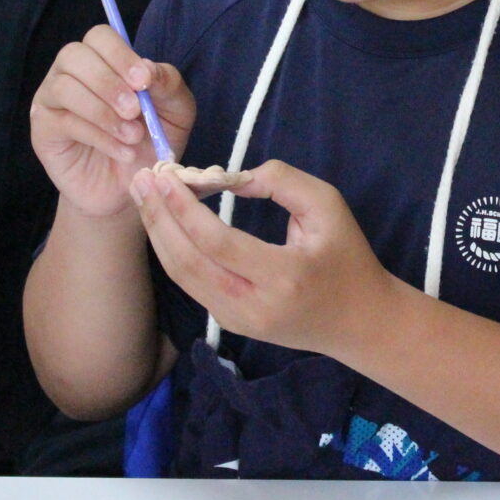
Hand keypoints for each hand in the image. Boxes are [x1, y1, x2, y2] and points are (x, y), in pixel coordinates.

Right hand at [30, 25, 193, 217]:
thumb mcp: (176, 113)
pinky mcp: (44, 130)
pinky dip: (98, 136)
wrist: (132, 188)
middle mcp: (72, 73)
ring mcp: (52, 100)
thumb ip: (168, 84)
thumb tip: (146, 67)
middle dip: (108, 81)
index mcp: (104, 61)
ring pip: (64, 87)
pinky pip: (64, 121)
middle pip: (73, 54)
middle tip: (134, 110)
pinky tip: (122, 151)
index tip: (143, 81)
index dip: (120, 54)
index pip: (100, 36)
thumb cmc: (151, 143)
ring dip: (103, 112)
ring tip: (133, 137)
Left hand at [130, 158, 402, 355]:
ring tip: (143, 197)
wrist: (359, 322)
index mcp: (283, 276)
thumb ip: (282, 181)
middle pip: (187, 262)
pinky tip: (164, 223)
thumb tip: (229, 177)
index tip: (166, 175)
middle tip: (141, 180)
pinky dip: (172, 250)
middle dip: (158, 218)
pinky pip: (192, 284)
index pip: (217, 242)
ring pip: (182, 277)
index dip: (184, 208)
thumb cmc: (347, 258)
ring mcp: (237, 321)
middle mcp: (252, 306)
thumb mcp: (329, 206)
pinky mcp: (229, 323)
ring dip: (158, 234)